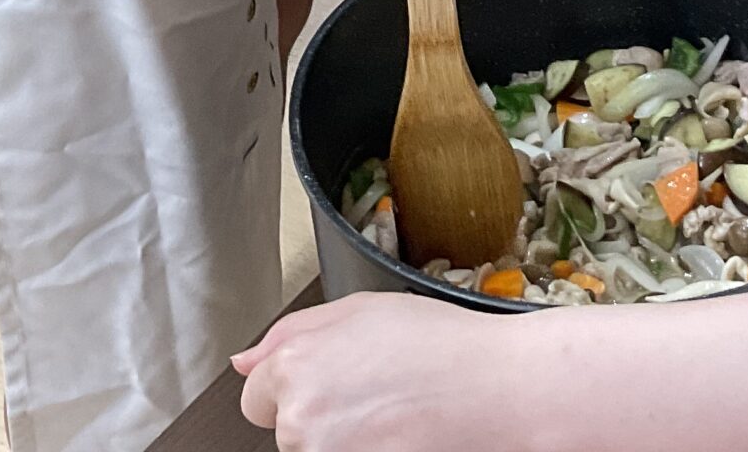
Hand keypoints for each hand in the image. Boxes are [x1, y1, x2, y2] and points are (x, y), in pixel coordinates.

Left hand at [235, 295, 562, 449]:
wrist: (502, 390)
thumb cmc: (442, 347)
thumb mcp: (360, 310)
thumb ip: (291, 334)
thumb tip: (246, 363)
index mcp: (295, 367)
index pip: (257, 399)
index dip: (298, 388)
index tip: (334, 385)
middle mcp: (301, 421)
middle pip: (287, 431)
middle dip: (321, 416)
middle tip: (376, 396)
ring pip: (317, 451)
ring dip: (345, 442)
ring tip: (394, 418)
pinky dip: (369, 451)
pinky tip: (401, 437)